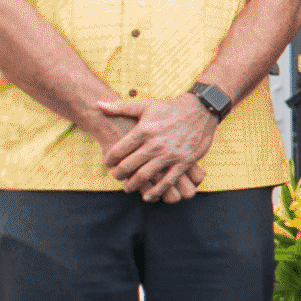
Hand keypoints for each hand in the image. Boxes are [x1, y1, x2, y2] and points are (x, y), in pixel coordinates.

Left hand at [95, 95, 216, 200]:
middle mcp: (155, 143)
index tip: (108, 163)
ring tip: (128, 187)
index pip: (118, 150)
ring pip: (145, 175)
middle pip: (129, 165)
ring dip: (133, 184)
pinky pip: (168, 181)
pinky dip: (156, 191)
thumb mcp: (146, 105)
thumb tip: (98, 104)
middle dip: (119, 174)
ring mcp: (170, 154)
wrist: (202, 109)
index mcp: (143, 130)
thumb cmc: (171, 108)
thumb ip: (120, 107)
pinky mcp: (184, 161)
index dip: (109, 160)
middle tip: (116, 176)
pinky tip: (148, 196)